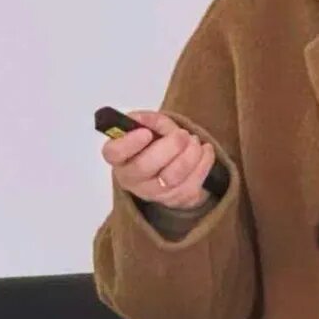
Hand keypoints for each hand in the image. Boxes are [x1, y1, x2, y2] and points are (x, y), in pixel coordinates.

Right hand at [101, 110, 215, 209]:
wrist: (172, 166)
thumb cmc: (156, 144)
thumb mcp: (152, 127)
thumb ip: (149, 120)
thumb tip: (142, 118)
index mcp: (120, 157)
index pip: (114, 153)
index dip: (129, 143)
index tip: (146, 132)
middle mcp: (131, 179)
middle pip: (144, 166)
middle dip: (169, 146)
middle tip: (182, 134)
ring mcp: (153, 193)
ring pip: (172, 177)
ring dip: (190, 153)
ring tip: (194, 141)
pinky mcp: (176, 199)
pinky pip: (193, 183)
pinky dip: (204, 161)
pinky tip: (205, 150)